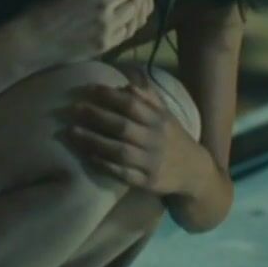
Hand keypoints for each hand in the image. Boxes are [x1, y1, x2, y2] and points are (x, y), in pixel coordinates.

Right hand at [19, 0, 141, 65]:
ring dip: (124, 8)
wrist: (33, 39)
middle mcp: (103, 3)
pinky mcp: (106, 43)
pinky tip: (107, 26)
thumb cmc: (45, 7)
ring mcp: (106, 25)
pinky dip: (120, 27)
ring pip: (132, 10)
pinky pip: (126, 30)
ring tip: (112, 10)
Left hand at [63, 69, 194, 195]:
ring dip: (94, 141)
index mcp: (159, 120)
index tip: (89, 88)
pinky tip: (89, 156)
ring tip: (72, 132)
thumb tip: (125, 84)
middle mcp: (155, 140)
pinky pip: (123, 173)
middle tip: (74, 108)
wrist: (194, 172)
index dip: (109, 95)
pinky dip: (105, 165)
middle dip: (97, 116)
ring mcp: (151, 162)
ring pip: (120, 151)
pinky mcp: (146, 181)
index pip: (132, 105)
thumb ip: (148, 98)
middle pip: (123, 126)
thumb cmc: (172, 138)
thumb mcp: (166, 115)